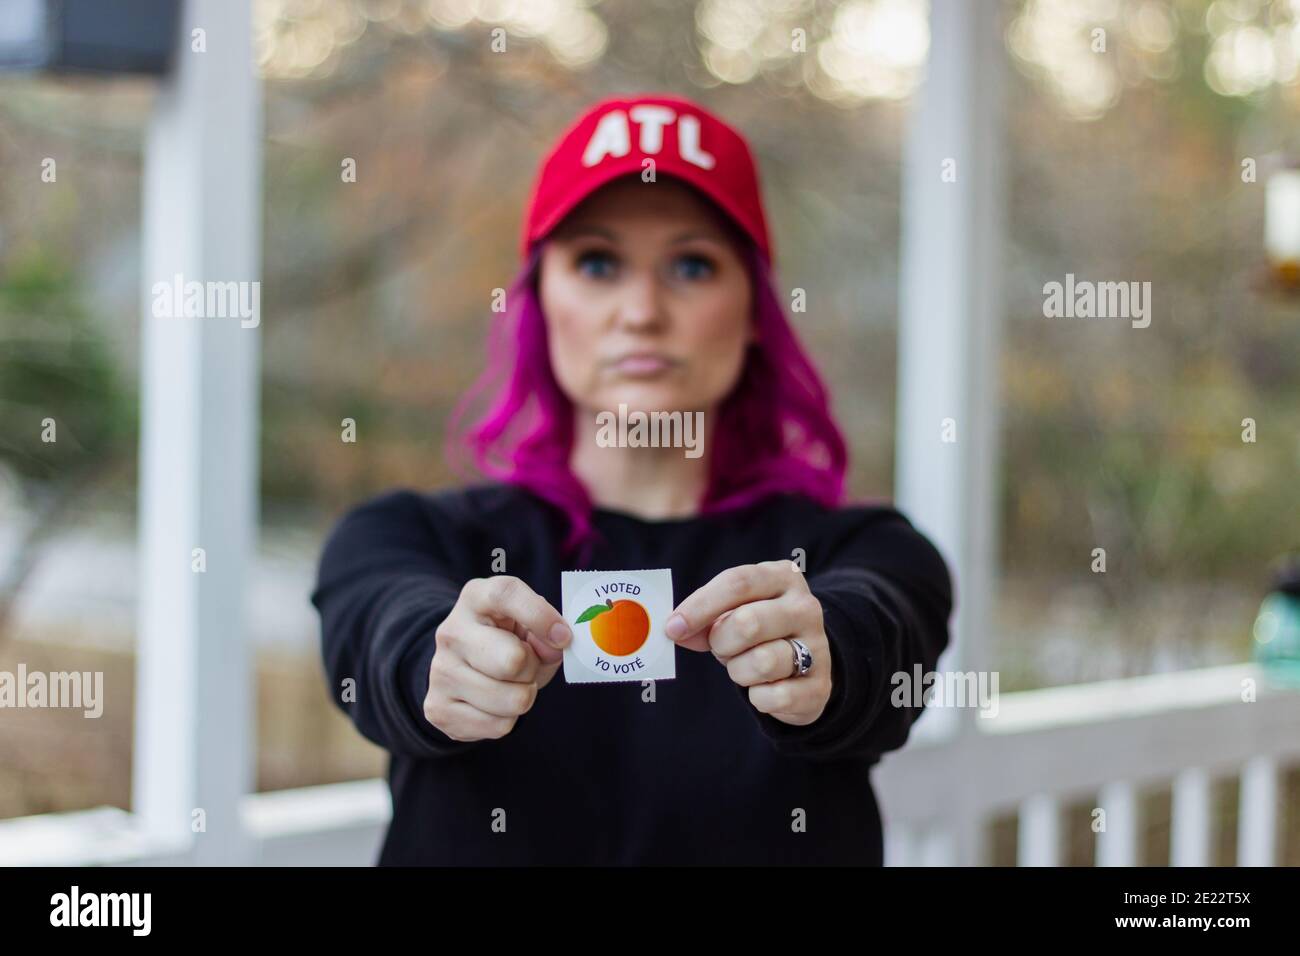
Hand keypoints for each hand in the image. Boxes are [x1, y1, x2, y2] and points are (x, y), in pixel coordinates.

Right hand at [424, 576, 571, 741]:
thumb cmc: (506, 641)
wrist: (462, 670)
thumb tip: (556, 646)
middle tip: (527, 666)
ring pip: (512, 699)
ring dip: (523, 697)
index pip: (506, 594)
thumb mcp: (529, 627)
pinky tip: (494, 704)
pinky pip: (499, 726)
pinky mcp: (438, 708)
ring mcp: (441, 671)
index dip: (540, 615)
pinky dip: (508, 719)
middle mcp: (452, 631)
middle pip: (513, 660)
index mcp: (476, 598)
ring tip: (510, 685)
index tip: (563, 637)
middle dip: (532, 668)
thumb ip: (548, 632)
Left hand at [666, 560, 832, 726]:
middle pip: (748, 622)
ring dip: (739, 671)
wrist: (806, 664)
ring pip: (762, 662)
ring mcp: (818, 646)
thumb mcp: (734, 611)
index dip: (700, 606)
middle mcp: (805, 608)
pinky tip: (763, 688)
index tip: (673, 628)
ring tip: (744, 667)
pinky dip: (758, 698)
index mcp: (782, 577)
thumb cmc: (758, 630)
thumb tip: (675, 630)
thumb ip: (704, 617)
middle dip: (721, 642)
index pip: (738, 583)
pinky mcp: (820, 686)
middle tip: (721, 648)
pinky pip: (774, 697)